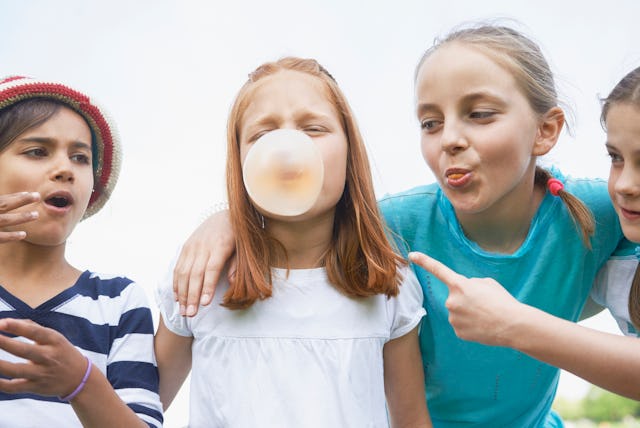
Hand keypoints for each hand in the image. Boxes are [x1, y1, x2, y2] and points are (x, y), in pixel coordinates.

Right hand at [0, 192, 39, 241]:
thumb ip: (0, 208)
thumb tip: (6, 205)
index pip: (1, 200)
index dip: (14, 196)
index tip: (27, 193)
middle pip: (4, 205)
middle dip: (21, 200)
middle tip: (38, 196)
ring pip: (5, 220)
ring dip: (21, 217)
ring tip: (36, 215)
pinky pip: (0, 237)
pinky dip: (11, 236)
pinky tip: (24, 234)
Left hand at [0, 318, 87, 397]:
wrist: (79, 377)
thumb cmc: (61, 352)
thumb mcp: (54, 336)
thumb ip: (32, 327)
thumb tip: (5, 322)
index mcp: (54, 340)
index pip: (34, 332)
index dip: (17, 327)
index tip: (1, 323)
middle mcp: (49, 356)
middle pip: (24, 350)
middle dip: (4, 343)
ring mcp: (42, 373)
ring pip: (16, 370)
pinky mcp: (36, 387)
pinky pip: (14, 387)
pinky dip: (0, 384)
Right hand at [173, 210, 235, 316]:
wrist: (224, 215)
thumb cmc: (237, 235)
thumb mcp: (243, 248)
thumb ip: (236, 265)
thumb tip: (232, 283)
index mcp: (220, 246)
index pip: (211, 269)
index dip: (207, 287)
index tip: (205, 304)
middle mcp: (203, 246)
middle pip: (195, 274)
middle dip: (191, 296)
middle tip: (191, 314)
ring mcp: (192, 246)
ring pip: (183, 272)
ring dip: (182, 293)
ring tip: (183, 311)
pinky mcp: (186, 247)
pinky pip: (178, 267)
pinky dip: (176, 283)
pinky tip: (177, 297)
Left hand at [408, 251, 522, 346]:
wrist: (513, 325)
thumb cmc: (502, 301)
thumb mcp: (488, 283)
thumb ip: (470, 283)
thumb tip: (462, 291)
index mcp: (459, 285)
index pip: (438, 270)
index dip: (424, 261)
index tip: (412, 255)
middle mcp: (451, 301)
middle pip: (455, 297)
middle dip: (466, 299)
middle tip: (484, 304)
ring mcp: (453, 318)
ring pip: (458, 312)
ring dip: (469, 312)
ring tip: (486, 315)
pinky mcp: (458, 331)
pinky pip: (461, 325)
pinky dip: (470, 325)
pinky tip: (483, 325)